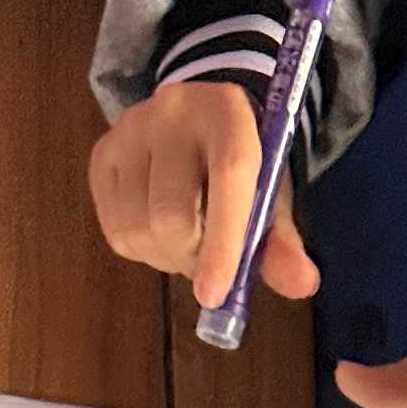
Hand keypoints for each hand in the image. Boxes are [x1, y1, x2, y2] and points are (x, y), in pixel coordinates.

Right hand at [91, 83, 317, 314]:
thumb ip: (281, 241)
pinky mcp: (102, 153)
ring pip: (138, 230)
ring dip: (165, 257)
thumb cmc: (239, 165)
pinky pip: (116, 231)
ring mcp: (130, 129)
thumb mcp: (268, 194)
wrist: (195, 121)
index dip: (223, 243)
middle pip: (171, 217)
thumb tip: (303, 284)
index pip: (228, 178)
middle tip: (210, 259)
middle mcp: (174, 110)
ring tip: (187, 239)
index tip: (214, 297)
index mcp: (228, 112)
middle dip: (192, 258)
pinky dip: (141, 249)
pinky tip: (159, 230)